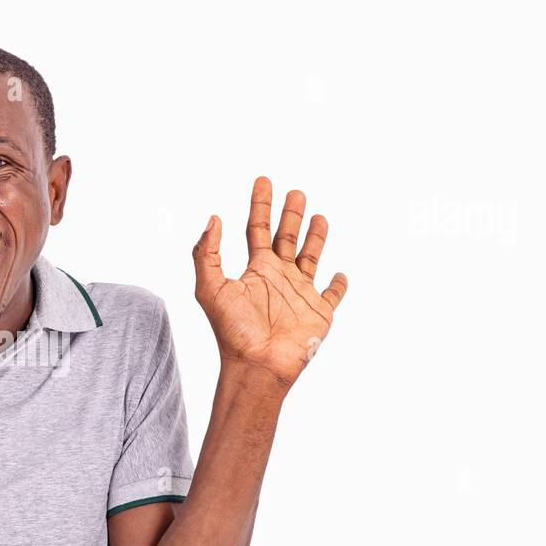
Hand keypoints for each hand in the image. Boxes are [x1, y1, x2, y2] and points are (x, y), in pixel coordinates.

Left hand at [193, 177, 347, 388]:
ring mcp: (300, 294)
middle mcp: (278, 278)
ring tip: (319, 217)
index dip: (259, 204)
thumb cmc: (232, 332)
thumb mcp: (210, 288)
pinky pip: (332, 295)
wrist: (257, 365)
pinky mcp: (319, 312)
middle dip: (290, 214)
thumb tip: (214, 218)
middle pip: (285, 238)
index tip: (263, 180)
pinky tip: (339, 273)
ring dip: (315, 238)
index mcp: (255, 270)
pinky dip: (338, 285)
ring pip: (310, 258)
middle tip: (296, 192)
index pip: (257, 229)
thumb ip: (206, 253)